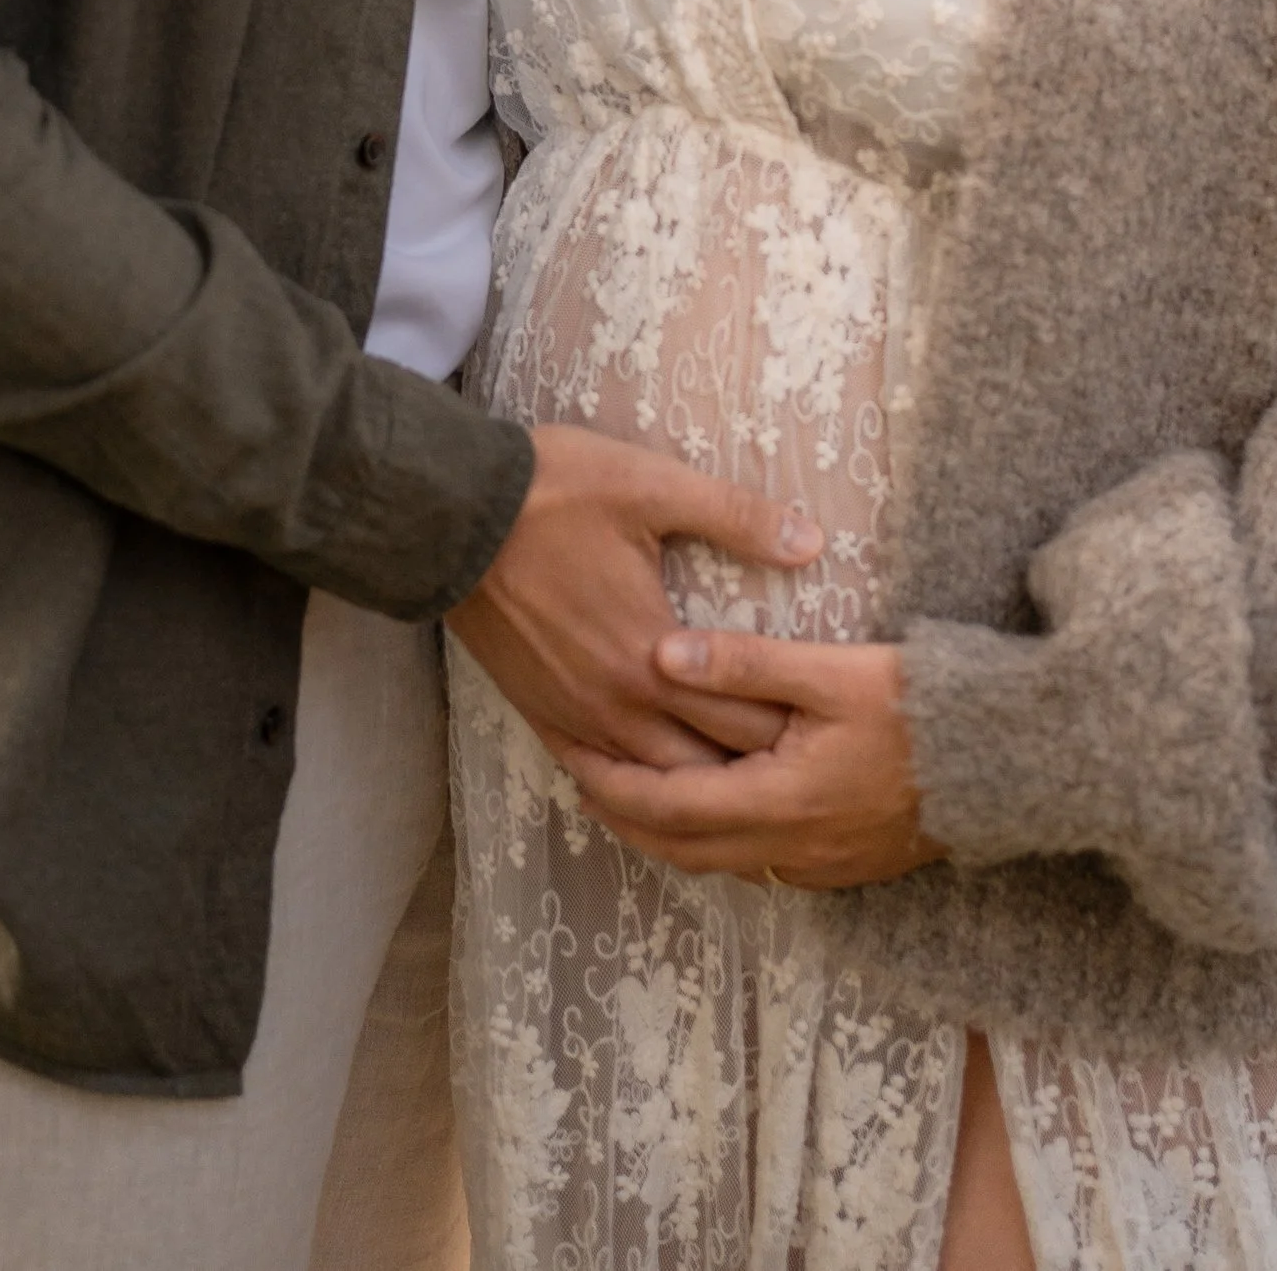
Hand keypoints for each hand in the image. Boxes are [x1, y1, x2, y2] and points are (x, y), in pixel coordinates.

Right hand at [447, 424, 823, 769]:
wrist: (450, 514)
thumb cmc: (555, 493)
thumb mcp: (652, 486)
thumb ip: (737, 517)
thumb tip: (812, 543)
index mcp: (656, 657)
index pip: (746, 720)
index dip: (793, 730)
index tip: (826, 732)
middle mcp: (618, 706)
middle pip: (706, 768)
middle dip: (756, 770)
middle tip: (800, 766)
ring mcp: (575, 717)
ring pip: (653, 784)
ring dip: (698, 787)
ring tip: (743, 789)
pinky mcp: (539, 714)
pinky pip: (595, 774)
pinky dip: (632, 786)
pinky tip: (655, 787)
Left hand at [556, 628, 944, 888]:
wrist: (1013, 765)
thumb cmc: (923, 709)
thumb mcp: (830, 671)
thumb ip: (742, 664)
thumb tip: (659, 654)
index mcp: (776, 802)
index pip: (665, 804)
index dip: (609, 782)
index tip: (566, 752)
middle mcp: (790, 849)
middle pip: (679, 846)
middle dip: (622, 814)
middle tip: (579, 777)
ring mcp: (820, 865)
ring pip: (716, 861)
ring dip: (665, 830)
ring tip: (629, 791)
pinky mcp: (845, 864)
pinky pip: (756, 862)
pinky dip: (712, 838)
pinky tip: (710, 805)